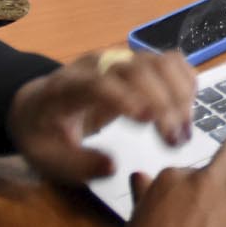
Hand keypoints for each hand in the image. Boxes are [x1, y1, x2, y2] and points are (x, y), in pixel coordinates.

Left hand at [7, 49, 195, 184]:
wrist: (39, 104)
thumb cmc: (44, 133)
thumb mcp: (47, 159)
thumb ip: (77, 164)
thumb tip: (113, 166)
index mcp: (67, 88)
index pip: (98, 82)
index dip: (125, 97)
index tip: (149, 121)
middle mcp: (97, 65)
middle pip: (138, 69)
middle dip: (163, 102)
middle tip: (176, 141)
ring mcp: (121, 60)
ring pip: (160, 61)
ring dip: (180, 94)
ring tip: (184, 129)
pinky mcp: (138, 62)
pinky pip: (171, 61)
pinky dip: (185, 82)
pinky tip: (186, 110)